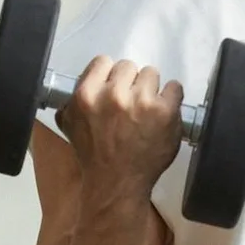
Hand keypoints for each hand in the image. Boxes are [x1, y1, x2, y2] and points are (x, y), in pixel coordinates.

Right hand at [57, 56, 183, 194]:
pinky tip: (165, 111)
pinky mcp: (165, 112)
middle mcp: (114, 95)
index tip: (116, 89)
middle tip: (133, 103)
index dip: (111, 76)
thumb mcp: (70, 124)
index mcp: (87, 95)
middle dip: (131, 83)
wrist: (117, 182)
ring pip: (151, 74)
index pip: (103, 63)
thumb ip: (73, 100)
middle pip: (129, 67)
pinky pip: (175, 88)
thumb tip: (80, 82)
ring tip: (148, 109)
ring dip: (151, 89)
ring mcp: (141, 102)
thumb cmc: (95, 156)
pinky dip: (172, 97)